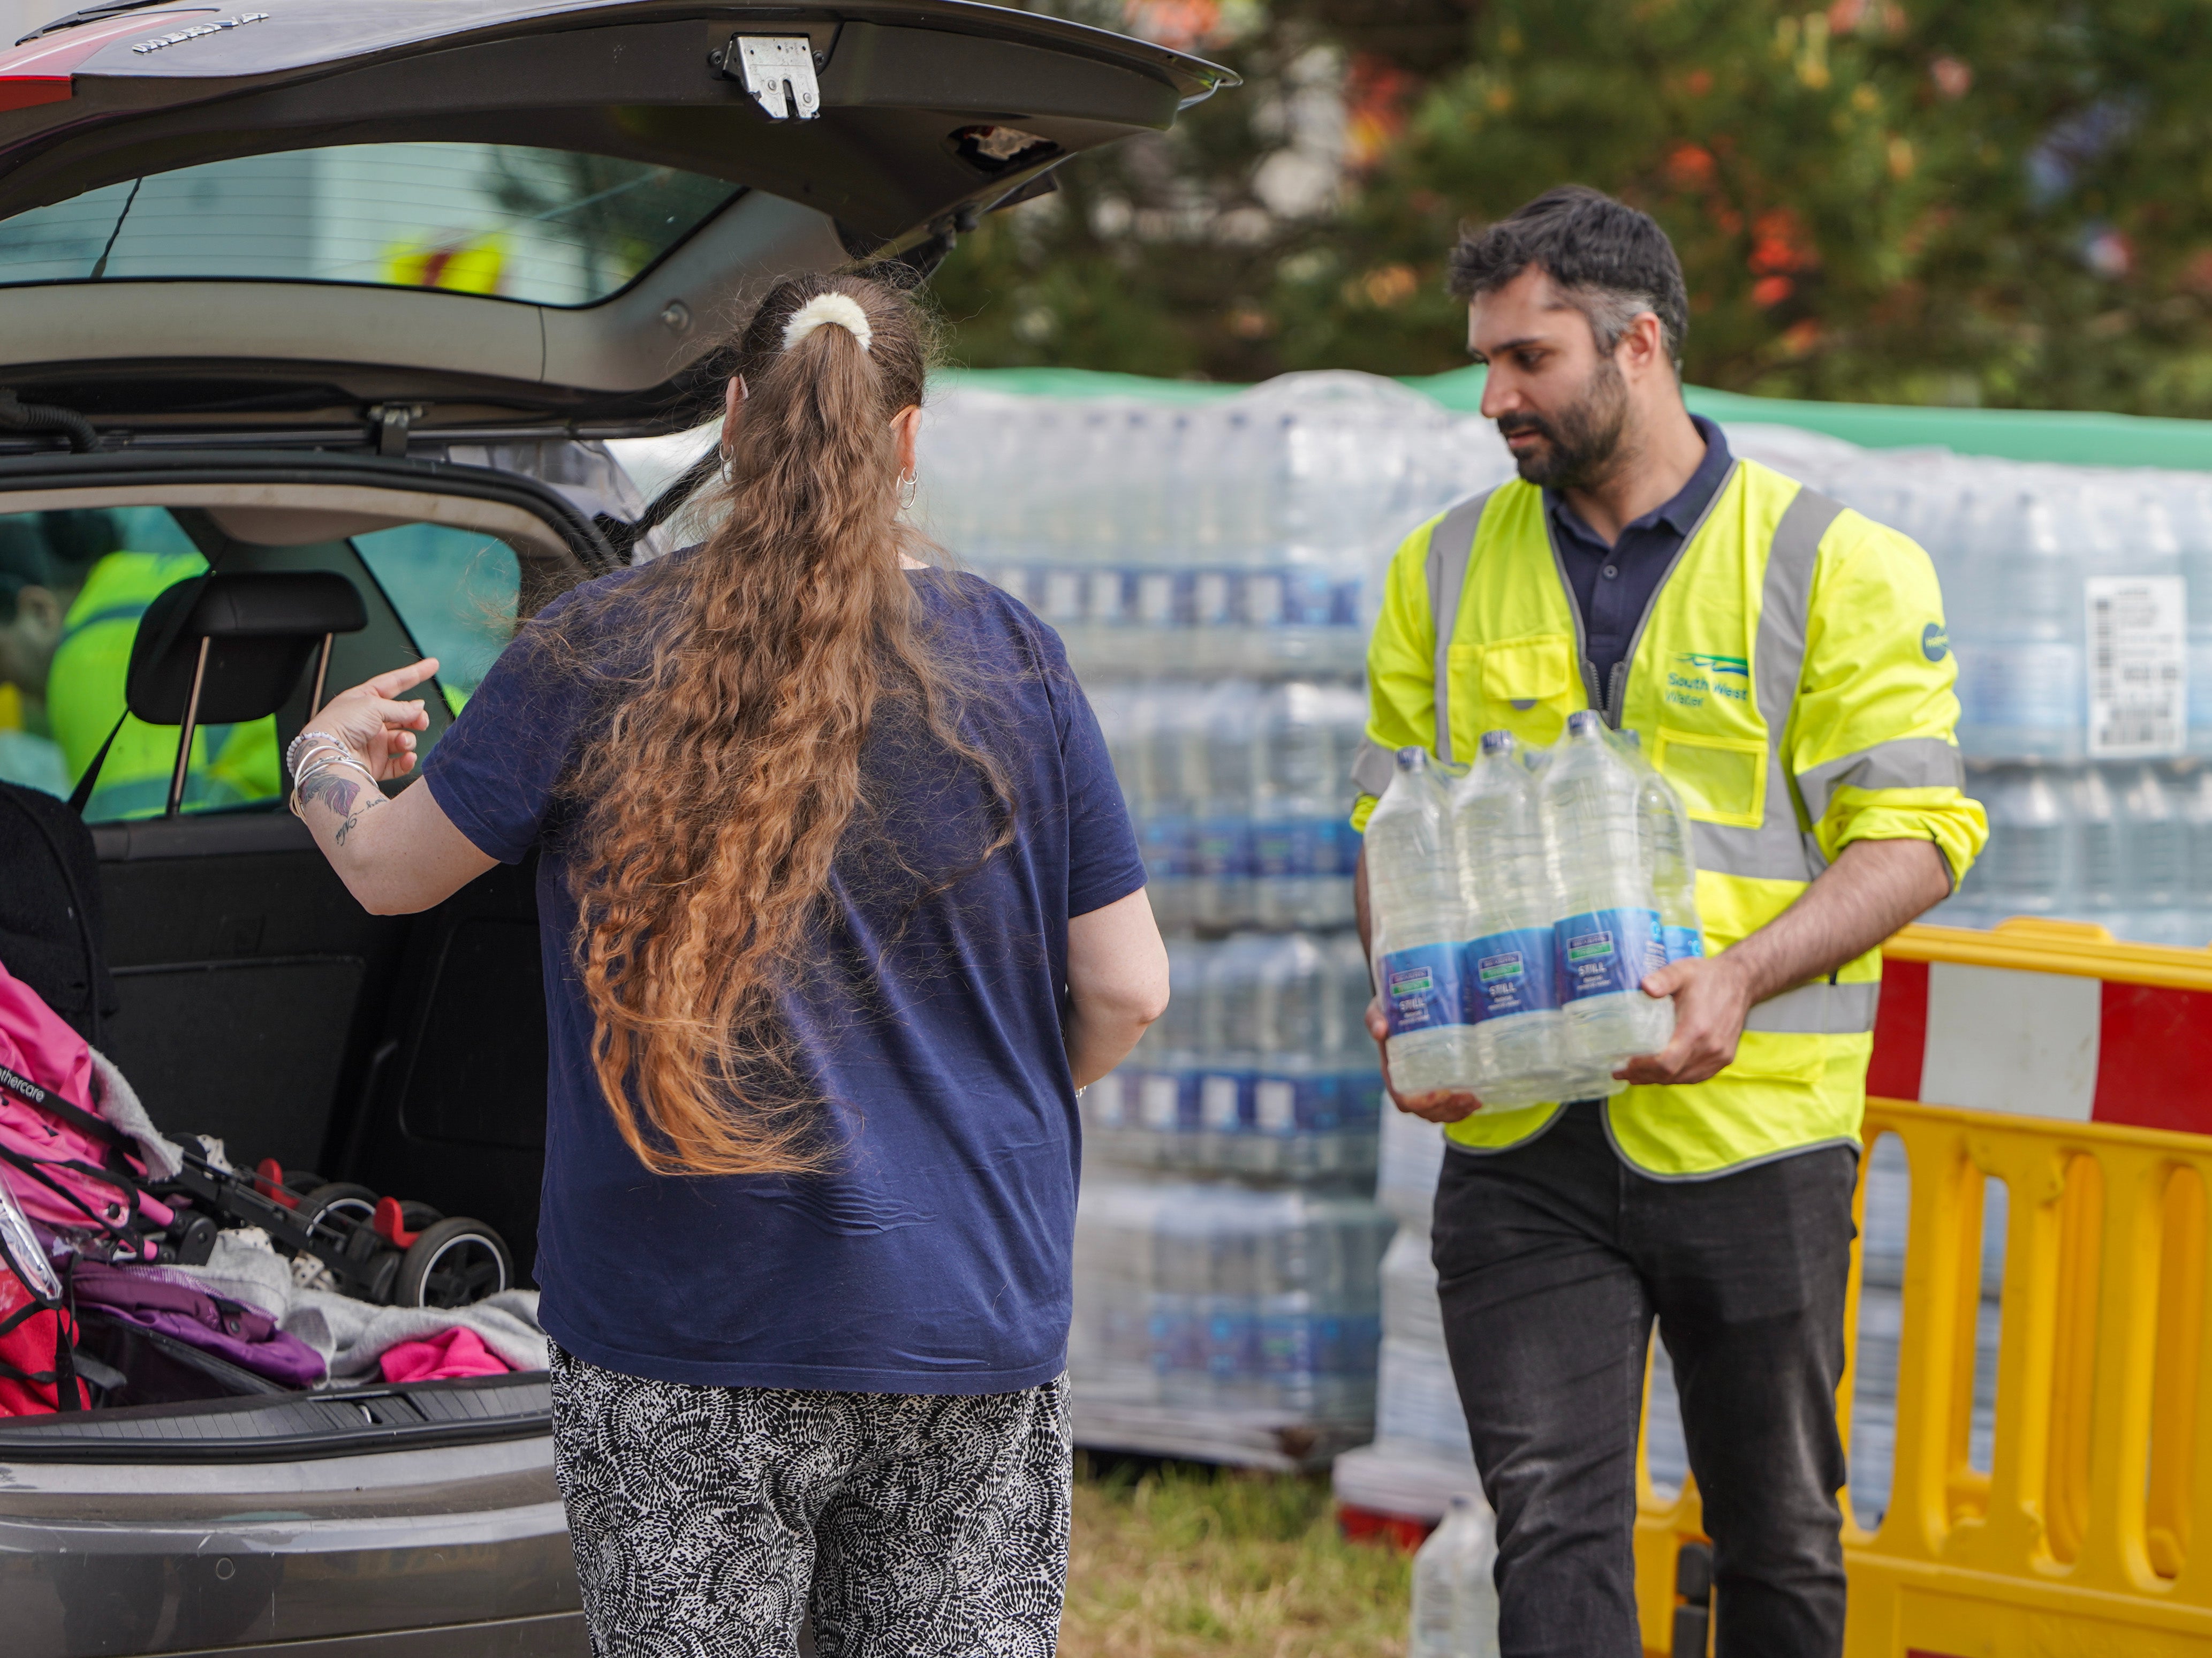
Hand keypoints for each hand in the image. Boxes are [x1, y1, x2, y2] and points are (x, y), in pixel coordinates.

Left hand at [306, 659, 438, 781]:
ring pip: (403, 739)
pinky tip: (407, 757)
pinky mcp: (375, 763)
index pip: (394, 683)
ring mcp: (373, 742)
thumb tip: (419, 707)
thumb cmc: (340, 725)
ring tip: (403, 742)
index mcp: (364, 699)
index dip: (414, 674)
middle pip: (402, 715)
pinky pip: (398, 763)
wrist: (328, 755)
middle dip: (416, 717)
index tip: (432, 665)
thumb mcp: (373, 705)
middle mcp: (368, 721)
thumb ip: (400, 707)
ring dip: (408, 740)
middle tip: (421, 720)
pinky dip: (406, 761)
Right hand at [1365, 997, 1482, 1123]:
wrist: (1402, 1010)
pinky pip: (1447, 1108)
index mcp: (1392, 1072)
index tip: (1440, 1093)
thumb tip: (1380, 1030)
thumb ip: (1375, 1018)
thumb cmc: (1390, 1011)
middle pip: (1424, 1111)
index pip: (1403, 1099)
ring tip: (1474, 1099)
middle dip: (1446, 1108)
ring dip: (1457, 1111)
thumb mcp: (1379, 1010)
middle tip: (1466, 1095)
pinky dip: (1462, 1109)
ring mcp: (1421, 1090)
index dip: (1421, 1103)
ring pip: (1437, 1113)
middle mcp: (1406, 1085)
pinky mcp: (1435, 1087)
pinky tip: (1477, 1100)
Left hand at [1614, 953, 1753, 1086]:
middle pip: (1672, 1074)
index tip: (1624, 1064)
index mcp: (1697, 1028)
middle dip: (1644, 1076)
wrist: (1740, 982)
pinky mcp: (1724, 1058)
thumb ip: (1663, 978)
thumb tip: (1644, 986)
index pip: (1666, 1062)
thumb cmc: (1708, 977)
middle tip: (1622, 1071)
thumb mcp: (1682, 970)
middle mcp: (1710, 1047)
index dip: (1643, 1068)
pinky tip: (1661, 1073)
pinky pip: (1696, 1075)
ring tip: (1636, 1074)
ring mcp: (1719, 1055)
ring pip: (1683, 1078)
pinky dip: (1677, 1077)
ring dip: (1658, 1079)